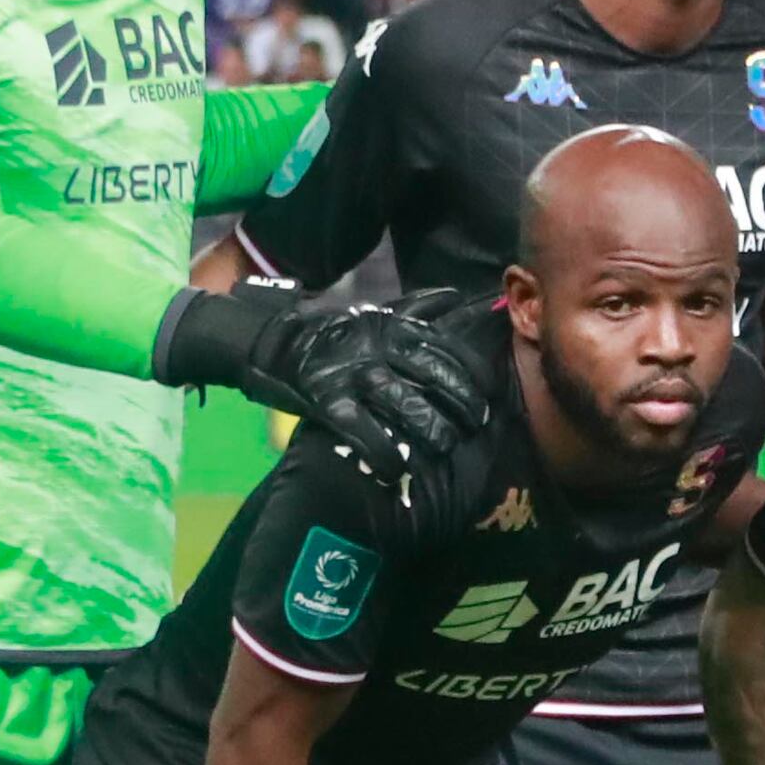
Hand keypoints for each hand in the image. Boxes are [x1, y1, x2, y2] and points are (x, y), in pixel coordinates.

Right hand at [155, 286, 497, 516]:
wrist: (274, 343)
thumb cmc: (337, 334)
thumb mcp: (377, 314)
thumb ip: (418, 308)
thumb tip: (456, 296)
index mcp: (393, 329)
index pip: (442, 348)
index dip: (468, 372)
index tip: (490, 393)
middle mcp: (378, 349)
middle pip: (430, 375)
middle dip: (459, 400)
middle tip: (478, 423)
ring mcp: (352, 375)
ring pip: (401, 402)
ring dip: (429, 427)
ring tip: (448, 446)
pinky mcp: (327, 400)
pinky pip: (360, 429)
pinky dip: (381, 450)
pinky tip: (397, 468)